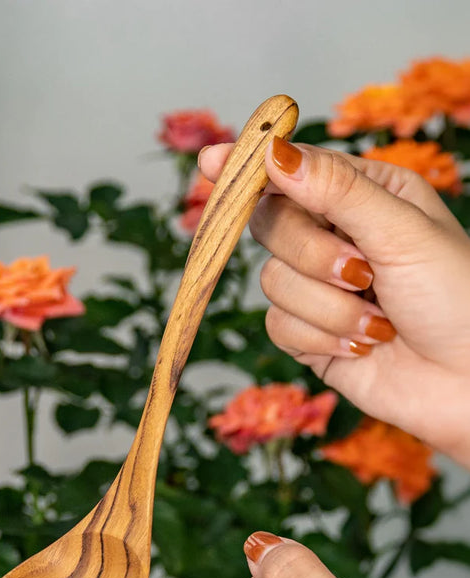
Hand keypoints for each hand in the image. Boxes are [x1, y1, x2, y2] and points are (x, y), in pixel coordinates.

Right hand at [199, 139, 469, 467]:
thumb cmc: (460, 300)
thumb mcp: (403, 231)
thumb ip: (337, 190)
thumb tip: (274, 154)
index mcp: (365, 197)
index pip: (294, 171)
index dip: (251, 168)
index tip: (210, 161)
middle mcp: (336, 238)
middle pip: (271, 226)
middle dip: (314, 255)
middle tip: (362, 272)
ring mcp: (319, 289)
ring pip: (272, 282)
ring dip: (329, 308)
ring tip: (377, 322)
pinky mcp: (309, 335)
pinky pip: (277, 326)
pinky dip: (321, 339)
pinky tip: (362, 346)